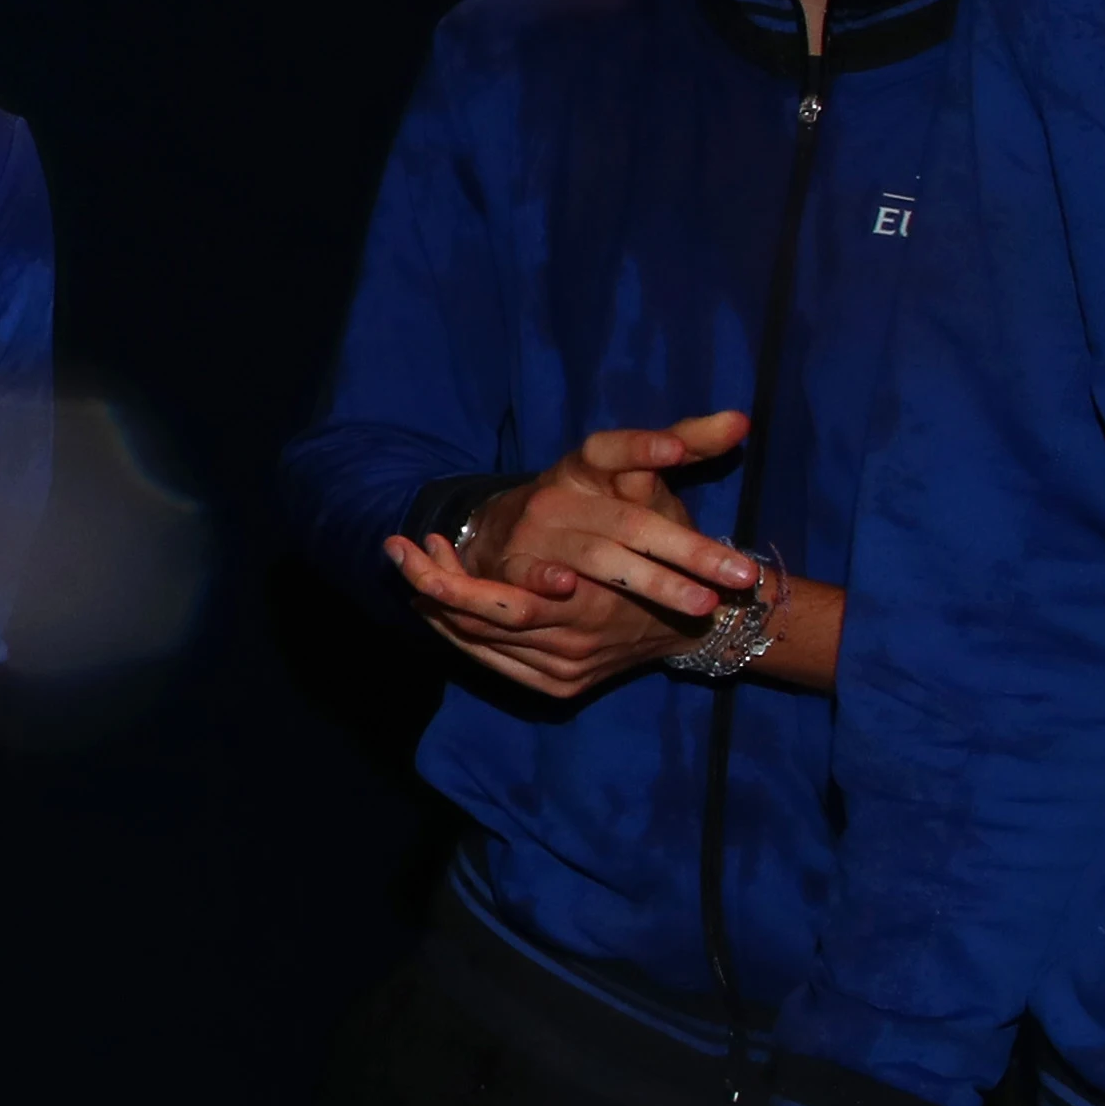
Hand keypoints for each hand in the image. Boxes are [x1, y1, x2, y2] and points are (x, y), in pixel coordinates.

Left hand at [389, 412, 759, 698]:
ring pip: (479, 641)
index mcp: (588, 599)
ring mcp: (563, 669)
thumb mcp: (661, 498)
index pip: (504, 601)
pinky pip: (491, 661)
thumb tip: (709, 420)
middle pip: (478, 623)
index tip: (420, 538)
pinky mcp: (556, 686)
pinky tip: (435, 602)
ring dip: (439, 605)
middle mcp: (571, 642)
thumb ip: (647, 458)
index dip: (452, 580)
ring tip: (413, 563)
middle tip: (395, 550)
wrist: (695, 622)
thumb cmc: (668, 549)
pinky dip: (459, 631)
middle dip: (430, 586)